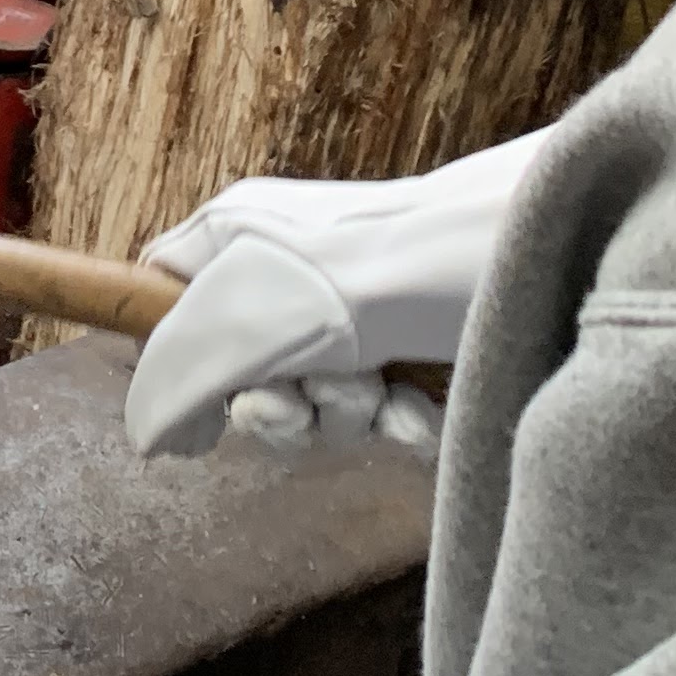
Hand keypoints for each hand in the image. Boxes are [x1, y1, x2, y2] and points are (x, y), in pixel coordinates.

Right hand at [127, 132, 543, 459]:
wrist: (518, 262)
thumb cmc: (377, 268)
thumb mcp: (242, 318)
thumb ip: (175, 380)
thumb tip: (156, 438)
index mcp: (239, 237)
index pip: (164, 297)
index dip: (176, 361)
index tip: (206, 401)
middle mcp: (294, 272)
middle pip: (243, 378)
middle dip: (279, 408)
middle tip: (304, 400)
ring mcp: (358, 315)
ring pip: (315, 408)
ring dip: (342, 416)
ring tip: (376, 390)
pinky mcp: (416, 352)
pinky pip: (380, 418)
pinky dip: (397, 423)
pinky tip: (418, 409)